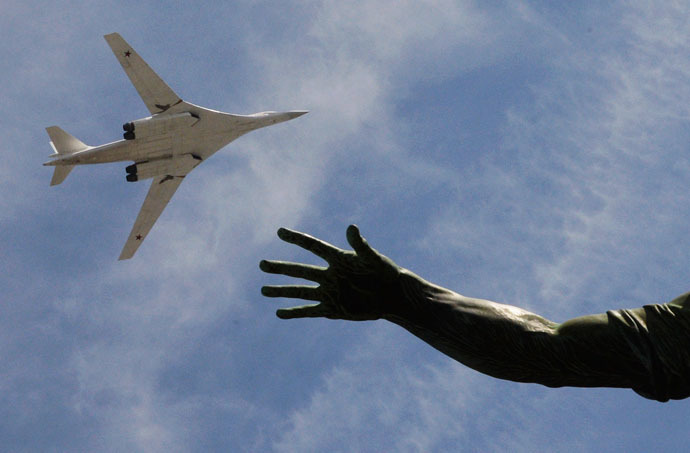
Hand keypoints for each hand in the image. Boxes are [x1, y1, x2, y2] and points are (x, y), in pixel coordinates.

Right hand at [260, 225, 401, 319]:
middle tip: (262, 264)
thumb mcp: (373, 258)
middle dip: (281, 268)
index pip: (313, 247)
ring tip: (263, 289)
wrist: (393, 295)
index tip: (280, 231)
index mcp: (338, 259)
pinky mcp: (333, 308)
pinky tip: (279, 313)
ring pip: (300, 292)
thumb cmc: (385, 272)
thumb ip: (360, 244)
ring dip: (282, 291)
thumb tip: (351, 227)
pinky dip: (295, 312)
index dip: (297, 239)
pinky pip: (310, 311)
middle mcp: (330, 275)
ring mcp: (330, 292)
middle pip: (300, 270)